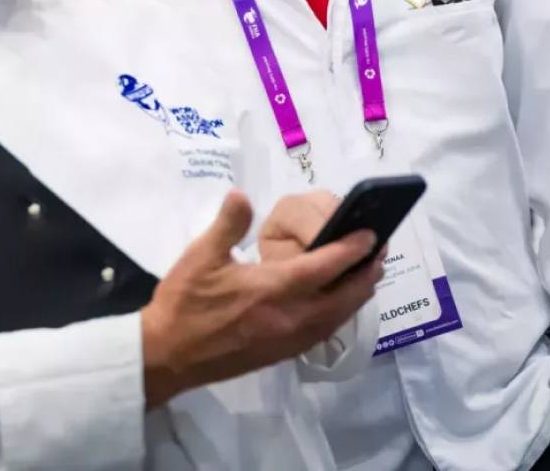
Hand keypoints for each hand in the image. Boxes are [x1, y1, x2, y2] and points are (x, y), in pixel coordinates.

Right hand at [141, 190, 378, 407]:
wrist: (168, 355)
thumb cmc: (185, 301)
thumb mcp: (200, 255)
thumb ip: (227, 224)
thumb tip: (242, 194)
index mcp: (270, 289)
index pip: (322, 266)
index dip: (350, 249)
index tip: (370, 233)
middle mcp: (287, 317)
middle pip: (341, 296)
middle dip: (365, 273)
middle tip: (381, 251)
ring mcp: (287, 339)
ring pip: (336, 317)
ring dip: (357, 295)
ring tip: (370, 274)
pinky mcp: (282, 353)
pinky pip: (324, 331)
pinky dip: (340, 313)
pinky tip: (341, 302)